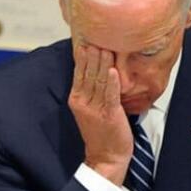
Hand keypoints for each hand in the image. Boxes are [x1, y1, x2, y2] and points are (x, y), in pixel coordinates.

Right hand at [69, 45, 133, 184]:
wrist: (106, 158)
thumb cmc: (102, 132)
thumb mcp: (91, 108)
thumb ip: (93, 89)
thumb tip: (101, 67)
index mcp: (76, 98)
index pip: (79, 70)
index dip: (83, 53)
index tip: (87, 36)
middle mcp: (82, 101)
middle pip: (87, 71)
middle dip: (93, 52)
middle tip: (98, 32)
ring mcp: (94, 108)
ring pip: (98, 79)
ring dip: (103, 61)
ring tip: (106, 44)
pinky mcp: (108, 114)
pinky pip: (109, 94)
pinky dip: (112, 82)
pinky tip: (113, 69)